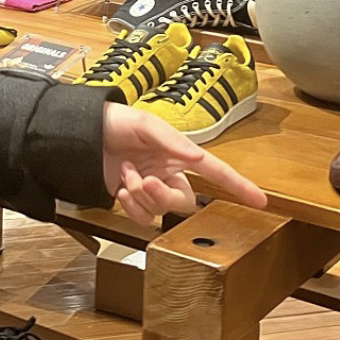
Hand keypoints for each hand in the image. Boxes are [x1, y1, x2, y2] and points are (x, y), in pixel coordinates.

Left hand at [101, 102, 266, 222]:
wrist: (79, 134)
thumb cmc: (114, 121)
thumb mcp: (145, 124)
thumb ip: (172, 141)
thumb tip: (198, 158)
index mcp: (179, 153)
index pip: (215, 171)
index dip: (238, 186)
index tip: (260, 200)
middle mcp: (168, 172)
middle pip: (184, 200)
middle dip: (164, 196)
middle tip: (144, 181)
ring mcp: (150, 188)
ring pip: (161, 211)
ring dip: (141, 196)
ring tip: (126, 173)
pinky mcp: (131, 200)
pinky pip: (142, 218)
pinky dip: (131, 206)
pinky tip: (120, 188)